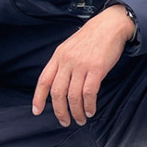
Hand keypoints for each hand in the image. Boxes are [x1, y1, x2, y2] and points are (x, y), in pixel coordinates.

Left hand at [32, 3, 133, 125]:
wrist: (110, 25)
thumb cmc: (92, 37)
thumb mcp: (70, 47)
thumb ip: (63, 64)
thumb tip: (59, 84)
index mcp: (58, 56)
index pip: (44, 80)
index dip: (38, 98)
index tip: (37, 111)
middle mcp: (67, 61)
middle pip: (57, 93)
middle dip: (60, 111)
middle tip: (65, 121)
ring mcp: (81, 65)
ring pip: (73, 96)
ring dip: (76, 112)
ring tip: (80, 119)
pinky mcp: (97, 68)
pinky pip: (89, 93)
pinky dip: (88, 105)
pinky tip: (90, 110)